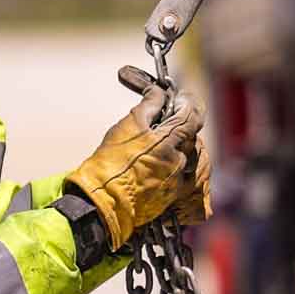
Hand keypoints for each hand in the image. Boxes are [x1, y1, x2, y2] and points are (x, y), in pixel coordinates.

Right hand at [67, 87, 211, 248]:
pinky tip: (167, 163)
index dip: (189, 104)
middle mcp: (179, 161)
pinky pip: (188, 177)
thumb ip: (149, 105)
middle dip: (182, 127)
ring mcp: (178, 180)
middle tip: (167, 122)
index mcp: (169, 141)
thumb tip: (158, 92)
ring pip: (191, 157)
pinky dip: (181, 166)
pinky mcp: (174, 195)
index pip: (192, 117)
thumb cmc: (111, 162)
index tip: (183, 98)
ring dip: (182, 147)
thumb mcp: (128, 125)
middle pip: (192, 136)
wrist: (102, 200)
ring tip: (164, 144)